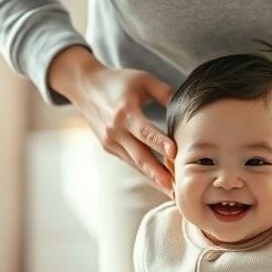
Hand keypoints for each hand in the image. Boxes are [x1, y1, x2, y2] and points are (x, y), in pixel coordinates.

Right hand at [49, 45, 175, 195]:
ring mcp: (111, 142)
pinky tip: (160, 181)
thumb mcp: (143, 80)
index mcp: (125, 112)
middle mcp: (116, 130)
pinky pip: (131, 161)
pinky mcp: (109, 148)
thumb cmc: (119, 82)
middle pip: (140, 155)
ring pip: (136, 164)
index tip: (174, 153)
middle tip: (175, 188)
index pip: (145, 130)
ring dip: (154, 178)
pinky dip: (145, 171)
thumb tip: (185, 109)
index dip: (160, 142)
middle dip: (158, 174)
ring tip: (172, 191)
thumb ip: (165, 93)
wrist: (85, 87)